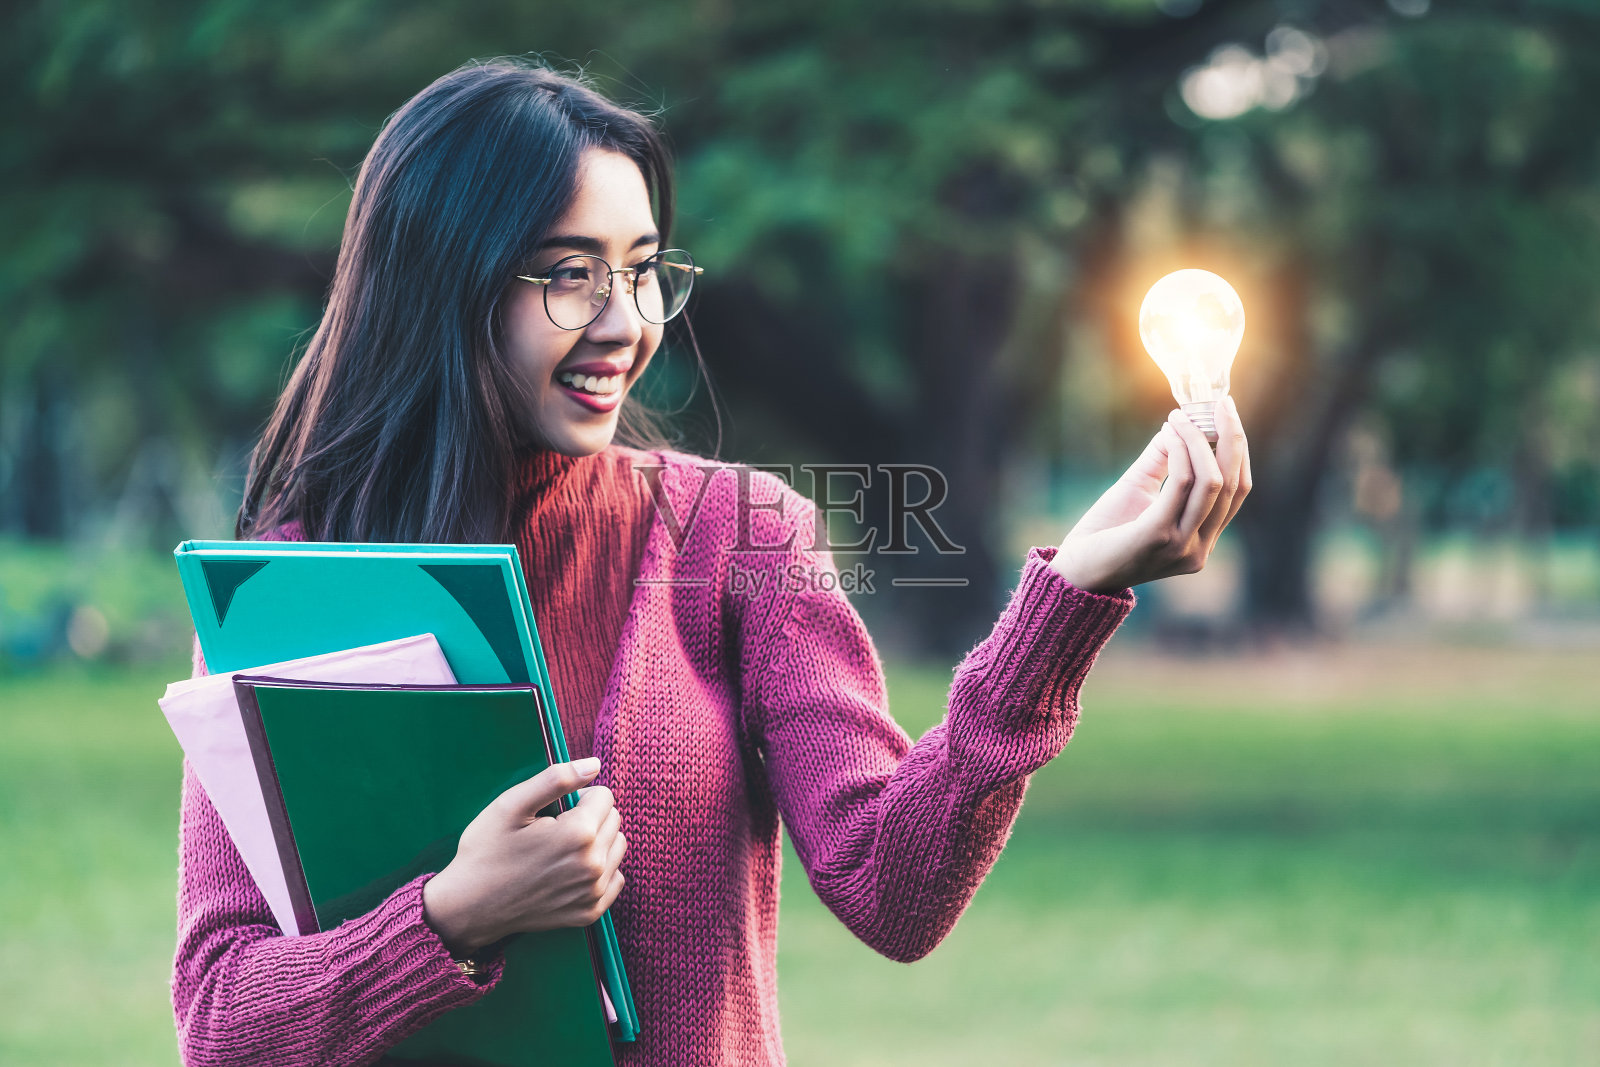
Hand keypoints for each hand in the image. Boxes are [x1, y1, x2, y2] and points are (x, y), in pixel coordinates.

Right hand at [422, 757, 626, 955]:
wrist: (469, 906)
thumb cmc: (486, 851)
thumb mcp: (512, 804)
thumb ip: (557, 779)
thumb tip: (594, 764)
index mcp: (578, 834)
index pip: (605, 796)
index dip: (578, 797)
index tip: (553, 811)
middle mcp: (593, 865)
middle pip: (614, 819)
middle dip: (590, 817)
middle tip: (553, 830)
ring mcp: (593, 893)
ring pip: (617, 847)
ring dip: (598, 842)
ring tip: (561, 849)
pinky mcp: (590, 913)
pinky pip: (615, 879)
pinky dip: (599, 871)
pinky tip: (569, 872)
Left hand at [1050, 397, 1250, 593]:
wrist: (1075, 572)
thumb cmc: (1105, 534)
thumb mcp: (1139, 491)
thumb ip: (1162, 462)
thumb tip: (1179, 425)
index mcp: (1202, 540)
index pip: (1237, 491)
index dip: (1238, 450)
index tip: (1227, 415)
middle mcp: (1199, 548)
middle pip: (1232, 484)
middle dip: (1231, 438)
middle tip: (1221, 405)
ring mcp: (1182, 545)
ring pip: (1211, 481)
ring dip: (1198, 440)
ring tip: (1180, 417)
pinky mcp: (1158, 535)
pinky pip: (1181, 484)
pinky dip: (1179, 452)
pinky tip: (1168, 434)